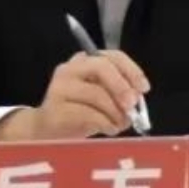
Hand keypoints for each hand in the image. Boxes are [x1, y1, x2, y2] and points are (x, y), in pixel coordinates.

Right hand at [0, 51, 151, 141]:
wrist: (45, 131)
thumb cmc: (80, 112)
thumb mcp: (103, 98)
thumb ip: (120, 93)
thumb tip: (137, 99)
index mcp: (86, 61)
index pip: (113, 56)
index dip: (132, 71)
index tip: (144, 88)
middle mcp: (70, 69)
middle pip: (101, 67)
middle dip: (122, 86)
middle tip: (131, 105)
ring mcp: (59, 88)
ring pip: (96, 93)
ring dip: (116, 112)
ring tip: (121, 123)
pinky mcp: (54, 109)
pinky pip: (87, 114)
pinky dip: (105, 123)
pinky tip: (108, 129)